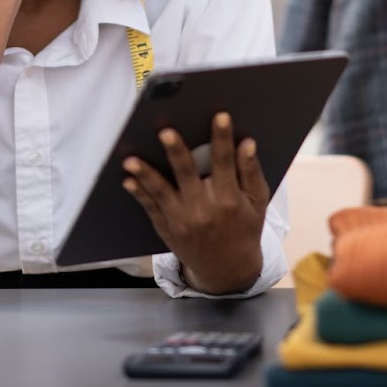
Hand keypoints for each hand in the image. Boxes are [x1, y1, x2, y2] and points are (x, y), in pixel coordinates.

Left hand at [123, 113, 268, 294]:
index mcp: (229, 200)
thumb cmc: (245, 229)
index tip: (221, 116)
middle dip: (176, 153)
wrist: (227, 270)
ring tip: (131, 159)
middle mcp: (204, 210)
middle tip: (166, 132)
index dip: (223, 139)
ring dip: (146, 174)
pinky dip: (139, 194)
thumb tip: (248, 144)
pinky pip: (150, 208)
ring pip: (161, 192)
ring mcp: (182, 220)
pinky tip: (128, 179)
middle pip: (187, 175)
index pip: (225, 163)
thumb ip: (251, 173)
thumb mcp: (257, 203)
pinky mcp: (167, 228)